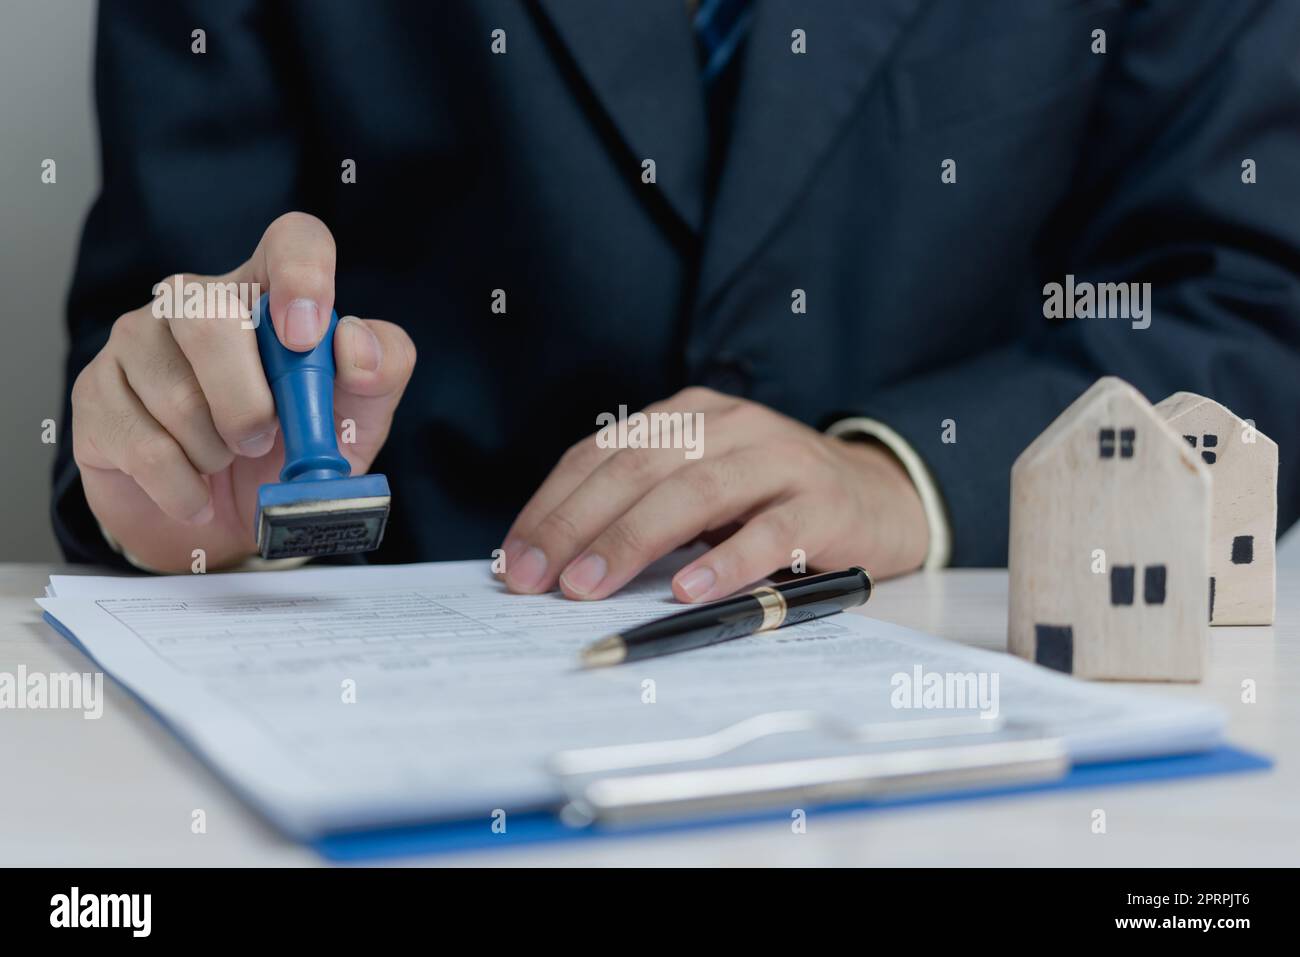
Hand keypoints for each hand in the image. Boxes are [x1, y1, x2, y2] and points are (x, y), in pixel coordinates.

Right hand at [71, 212, 416, 571]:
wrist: (228, 524)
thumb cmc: (293, 454)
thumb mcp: (356, 419)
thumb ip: (379, 372)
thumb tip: (355, 344)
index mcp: (271, 293)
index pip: (293, 240)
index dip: (302, 276)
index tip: (304, 337)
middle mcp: (197, 300)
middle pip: (210, 318)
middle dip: (248, 403)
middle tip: (264, 442)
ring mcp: (137, 340)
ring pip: (177, 395)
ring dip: (217, 453)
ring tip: (226, 460)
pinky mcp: (96, 393)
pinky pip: (144, 447)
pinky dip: (185, 489)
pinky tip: (195, 491)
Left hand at [499, 387, 929, 601]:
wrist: (879, 496)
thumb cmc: (769, 499)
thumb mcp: (702, 483)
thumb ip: (642, 504)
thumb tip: (555, 560)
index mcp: (688, 415)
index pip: (603, 452)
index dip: (553, 504)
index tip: (515, 558)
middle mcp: (730, 425)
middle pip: (639, 467)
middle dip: (577, 524)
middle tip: (538, 578)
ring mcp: (780, 460)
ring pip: (694, 492)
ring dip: (633, 540)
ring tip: (590, 586)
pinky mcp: (823, 504)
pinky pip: (769, 533)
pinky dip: (725, 562)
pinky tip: (687, 590)